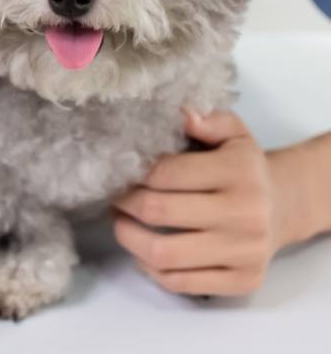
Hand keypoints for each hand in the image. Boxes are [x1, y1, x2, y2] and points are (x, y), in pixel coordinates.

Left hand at [112, 109, 284, 296]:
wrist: (283, 206)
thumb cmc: (243, 165)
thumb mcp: (232, 131)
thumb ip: (206, 119)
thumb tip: (180, 113)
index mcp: (238, 172)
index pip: (167, 173)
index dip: (134, 172)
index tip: (118, 169)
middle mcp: (245, 214)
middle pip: (160, 211)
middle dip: (125, 202)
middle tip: (114, 195)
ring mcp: (244, 252)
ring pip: (165, 254)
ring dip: (129, 238)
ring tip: (120, 222)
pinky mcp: (242, 282)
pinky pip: (181, 283)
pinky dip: (152, 269)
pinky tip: (142, 251)